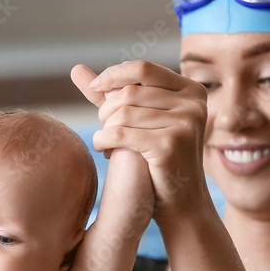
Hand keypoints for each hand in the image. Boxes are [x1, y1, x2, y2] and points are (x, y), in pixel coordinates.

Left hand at [70, 60, 209, 221]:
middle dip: (107, 110)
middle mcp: (193, 103)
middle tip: (106, 129)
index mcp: (191, 90)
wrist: (180, 202)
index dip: (113, 75)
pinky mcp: (170, 144)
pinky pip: (120, 133)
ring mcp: (185, 123)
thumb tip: (76, 69)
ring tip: (107, 143)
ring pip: (122, 113)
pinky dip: (103, 141)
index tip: (94, 87)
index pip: (142, 69)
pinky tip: (103, 150)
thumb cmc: (156, 158)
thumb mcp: (137, 120)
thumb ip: (110, 94)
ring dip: (104, 128)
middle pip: (129, 92)